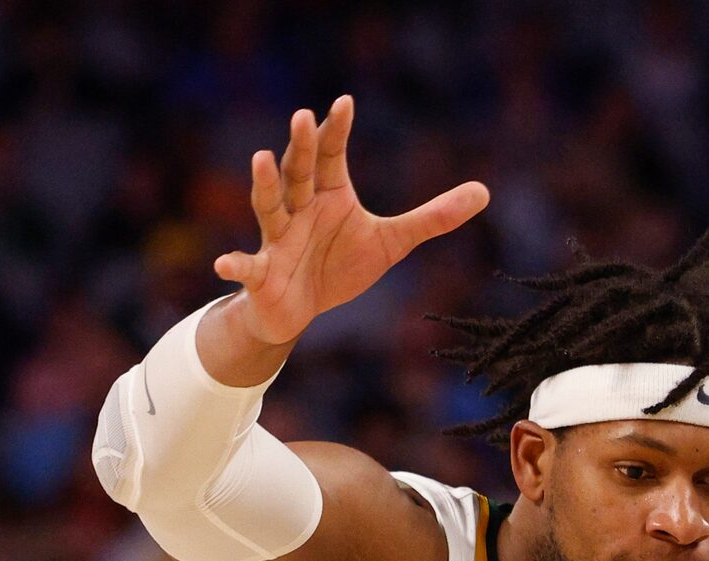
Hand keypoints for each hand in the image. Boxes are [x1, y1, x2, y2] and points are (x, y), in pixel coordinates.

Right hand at [215, 95, 488, 347]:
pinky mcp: (262, 273)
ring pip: (268, 208)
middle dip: (299, 146)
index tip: (344, 103)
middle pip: (298, 172)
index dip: (335, 131)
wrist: (299, 309)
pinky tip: (224, 263)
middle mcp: (298, 209)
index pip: (330, 156)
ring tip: (260, 159)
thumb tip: (484, 192)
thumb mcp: (392, 242)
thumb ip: (433, 218)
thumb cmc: (339, 265)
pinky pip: (247, 266)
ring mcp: (277, 239)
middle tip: (301, 116)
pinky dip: (235, 264)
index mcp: (327, 194)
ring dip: (265, 186)